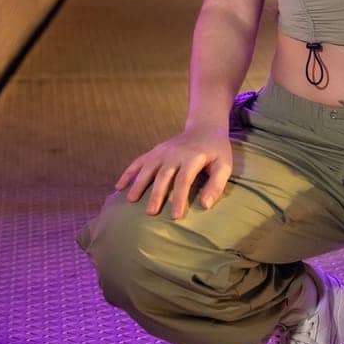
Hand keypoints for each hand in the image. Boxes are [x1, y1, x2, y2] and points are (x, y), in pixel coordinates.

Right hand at [114, 118, 232, 220]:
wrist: (205, 127)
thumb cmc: (216, 151)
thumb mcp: (224, 165)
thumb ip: (216, 185)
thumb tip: (205, 205)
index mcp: (193, 157)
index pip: (184, 180)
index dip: (178, 198)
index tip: (175, 217)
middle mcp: (175, 153)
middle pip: (163, 175)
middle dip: (156, 194)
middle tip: (151, 213)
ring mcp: (162, 151)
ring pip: (147, 168)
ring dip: (138, 184)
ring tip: (131, 201)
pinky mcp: (155, 151)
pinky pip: (138, 162)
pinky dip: (128, 173)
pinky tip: (119, 187)